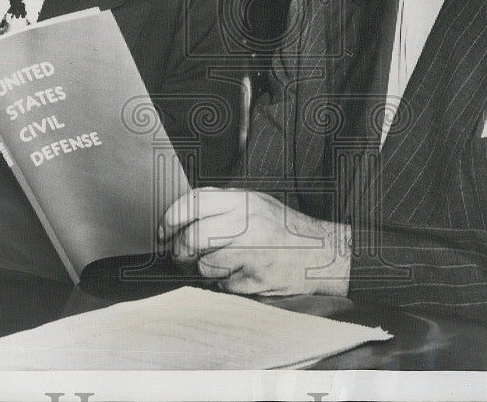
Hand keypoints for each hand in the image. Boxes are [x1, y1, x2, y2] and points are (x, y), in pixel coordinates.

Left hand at [159, 187, 350, 296]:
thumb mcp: (256, 203)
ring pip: (204, 266)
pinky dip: (225, 285)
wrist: (322, 254)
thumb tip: (181, 216)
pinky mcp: (255, 280)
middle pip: (193, 238)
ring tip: (220, 265)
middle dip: (181, 251)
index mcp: (243, 201)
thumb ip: (222, 206)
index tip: (164, 231)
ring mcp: (252, 253)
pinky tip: (241, 275)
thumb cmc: (284, 229)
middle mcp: (246, 223)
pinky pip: (223, 286)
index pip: (194, 202)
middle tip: (183, 256)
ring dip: (204, 271)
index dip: (171, 218)